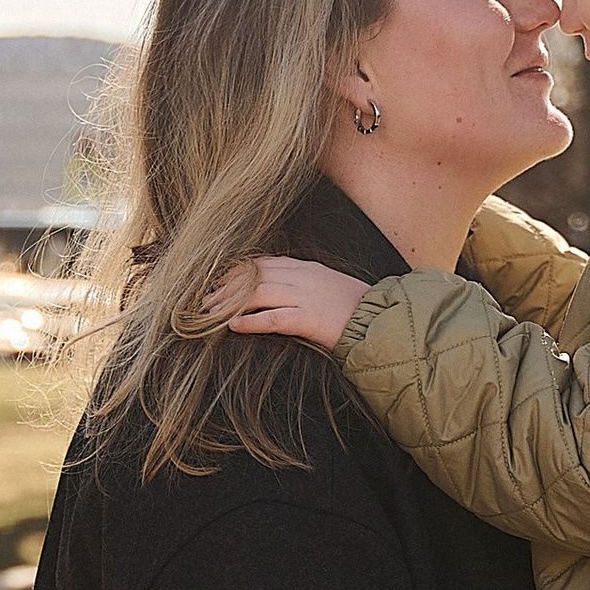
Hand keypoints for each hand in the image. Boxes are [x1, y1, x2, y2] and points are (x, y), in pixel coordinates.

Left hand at [211, 256, 365, 352]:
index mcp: (308, 268)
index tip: (220, 282)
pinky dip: (250, 321)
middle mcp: (304, 277)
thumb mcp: (331, 286)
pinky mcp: (309, 319)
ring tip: (211, 313)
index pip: (264, 263)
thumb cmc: (359, 310)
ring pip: (257, 292)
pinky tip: (232, 326)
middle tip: (206, 299)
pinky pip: (272, 318)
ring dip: (230, 303)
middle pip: (255, 275)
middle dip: (227, 286)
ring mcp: (306, 297)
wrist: (382, 323)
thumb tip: (281, 288)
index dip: (238, 272)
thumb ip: (306, 283)